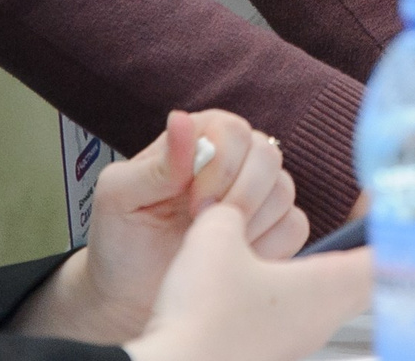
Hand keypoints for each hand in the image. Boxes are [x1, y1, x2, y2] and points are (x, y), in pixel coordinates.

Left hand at [78, 110, 306, 340]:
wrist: (131, 296)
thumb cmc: (122, 240)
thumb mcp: (120, 197)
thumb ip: (155, 163)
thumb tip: (181, 119)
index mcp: (200, 137)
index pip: (234, 131)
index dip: (222, 167)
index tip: (194, 203)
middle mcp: (235, 159)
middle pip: (268, 156)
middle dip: (239, 197)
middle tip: (204, 226)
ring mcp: (259, 194)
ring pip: (284, 191)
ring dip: (249, 224)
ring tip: (213, 245)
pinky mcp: (275, 229)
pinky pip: (294, 227)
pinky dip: (267, 248)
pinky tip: (233, 259)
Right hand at [124, 202, 371, 360]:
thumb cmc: (204, 316)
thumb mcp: (216, 236)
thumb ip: (229, 213)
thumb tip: (226, 210)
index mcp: (328, 287)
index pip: (387, 255)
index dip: (393, 226)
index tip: (387, 202)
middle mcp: (321, 320)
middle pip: (366, 281)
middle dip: (363, 249)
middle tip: (356, 222)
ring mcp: (296, 343)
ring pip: (331, 302)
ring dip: (327, 273)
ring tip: (312, 248)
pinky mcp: (268, 354)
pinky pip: (298, 319)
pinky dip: (294, 295)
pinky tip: (266, 283)